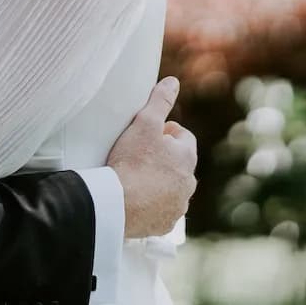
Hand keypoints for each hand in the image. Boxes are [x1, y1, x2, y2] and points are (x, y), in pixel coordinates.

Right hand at [106, 76, 196, 238]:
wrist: (117, 204)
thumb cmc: (131, 161)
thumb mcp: (144, 123)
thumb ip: (160, 101)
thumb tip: (173, 82)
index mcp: (187, 158)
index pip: (183, 137)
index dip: (165, 132)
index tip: (149, 134)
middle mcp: (188, 184)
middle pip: (178, 164)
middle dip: (163, 158)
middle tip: (139, 154)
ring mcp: (177, 206)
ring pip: (171, 188)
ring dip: (159, 182)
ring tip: (135, 177)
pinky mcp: (164, 224)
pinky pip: (161, 210)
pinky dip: (152, 204)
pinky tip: (135, 198)